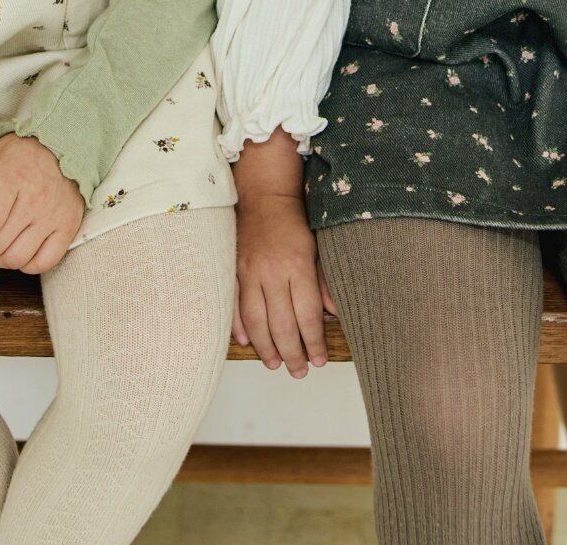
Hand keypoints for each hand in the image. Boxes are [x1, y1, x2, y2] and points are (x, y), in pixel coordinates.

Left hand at [0, 134, 84, 273]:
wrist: (63, 145)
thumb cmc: (25, 153)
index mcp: (12, 178)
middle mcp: (35, 200)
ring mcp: (53, 216)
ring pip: (17, 258)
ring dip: (0, 259)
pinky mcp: (68, 227)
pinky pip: (44, 263)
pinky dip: (27, 265)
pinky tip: (21, 250)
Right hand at [232, 192, 335, 378]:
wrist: (264, 196)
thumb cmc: (294, 222)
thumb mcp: (317, 247)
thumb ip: (323, 281)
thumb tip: (334, 313)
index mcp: (298, 265)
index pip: (307, 314)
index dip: (314, 342)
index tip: (320, 360)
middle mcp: (272, 271)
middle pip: (281, 324)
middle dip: (291, 353)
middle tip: (299, 372)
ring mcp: (249, 272)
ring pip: (256, 320)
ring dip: (266, 347)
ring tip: (276, 364)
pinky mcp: (233, 270)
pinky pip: (233, 305)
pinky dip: (238, 327)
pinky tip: (247, 342)